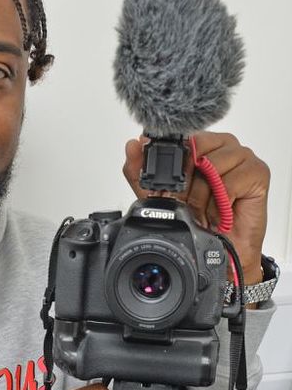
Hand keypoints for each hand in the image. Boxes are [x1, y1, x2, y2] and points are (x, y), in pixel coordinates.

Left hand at [123, 132, 269, 284]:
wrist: (222, 251)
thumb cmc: (197, 220)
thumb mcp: (159, 197)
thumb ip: (140, 172)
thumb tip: (133, 144)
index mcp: (199, 144)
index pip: (180, 139)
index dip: (170, 164)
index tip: (165, 186)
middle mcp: (221, 145)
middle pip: (195, 150)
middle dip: (185, 184)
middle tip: (186, 204)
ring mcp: (241, 156)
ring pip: (211, 167)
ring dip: (202, 197)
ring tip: (204, 211)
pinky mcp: (257, 171)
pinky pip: (230, 182)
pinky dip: (220, 202)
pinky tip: (220, 212)